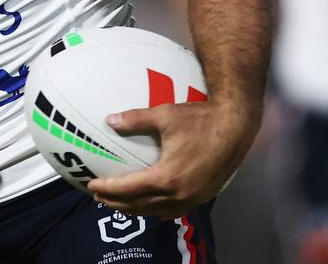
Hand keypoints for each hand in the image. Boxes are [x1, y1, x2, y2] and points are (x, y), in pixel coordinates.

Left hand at [86, 100, 255, 219]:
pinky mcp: (201, 197)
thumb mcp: (164, 115)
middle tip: (97, 196)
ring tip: (117, 202)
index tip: (91, 185)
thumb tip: (110, 120)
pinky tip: (148, 204)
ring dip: (134, 209)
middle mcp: (178, 194)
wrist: (236, 128)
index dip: (108, 189)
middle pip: (139, 205)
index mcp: (167, 177)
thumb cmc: (200, 120)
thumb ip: (135, 119)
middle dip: (116, 203)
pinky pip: (172, 210)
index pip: (129, 189)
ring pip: (155, 211)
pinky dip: (155, 209)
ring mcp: (191, 199)